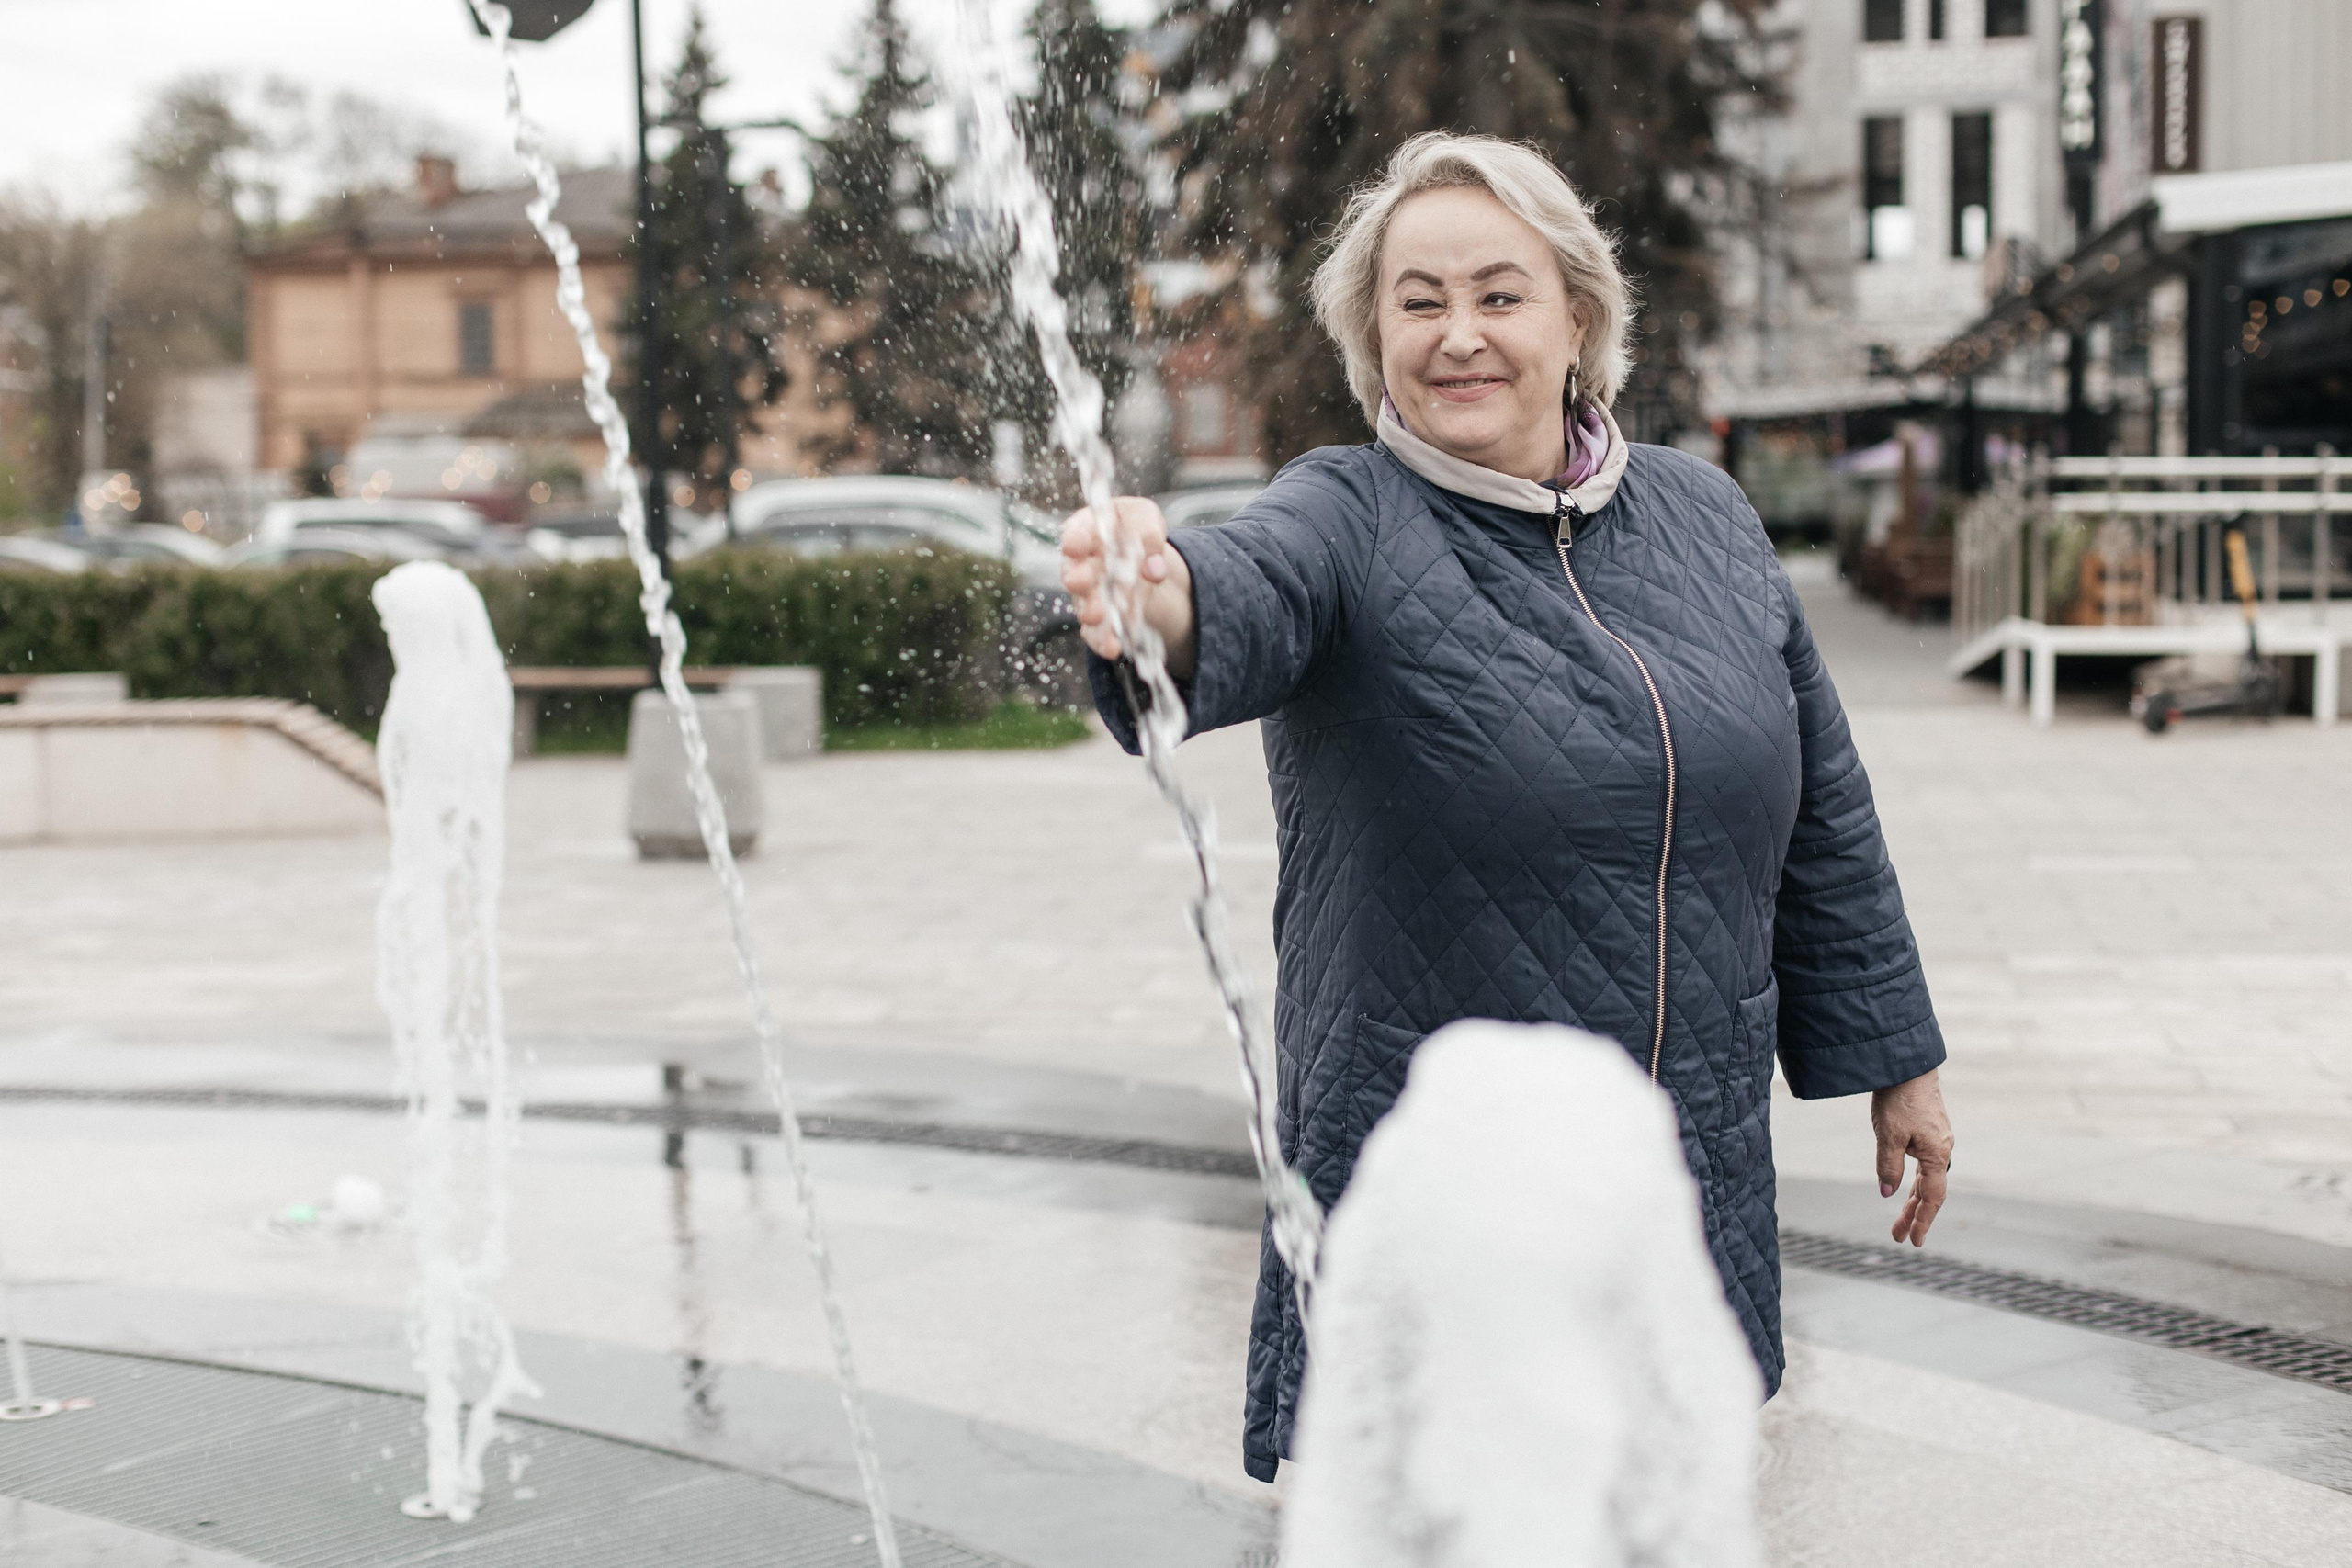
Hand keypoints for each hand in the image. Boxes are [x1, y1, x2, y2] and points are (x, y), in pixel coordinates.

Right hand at [1060, 497, 1196, 677]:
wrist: (1142, 560)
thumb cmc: (1137, 529)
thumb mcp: (1147, 520)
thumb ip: (1149, 534)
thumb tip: (1154, 568)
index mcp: (1087, 530)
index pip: (1076, 532)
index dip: (1074, 539)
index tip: (1074, 546)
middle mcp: (1081, 564)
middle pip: (1075, 572)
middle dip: (1079, 578)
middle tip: (1080, 582)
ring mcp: (1087, 594)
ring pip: (1085, 606)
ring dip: (1091, 612)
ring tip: (1098, 616)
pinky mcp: (1098, 620)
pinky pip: (1096, 633)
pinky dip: (1103, 641)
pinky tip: (1112, 648)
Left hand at [1871, 1068, 1952, 1246]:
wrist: (1906, 1063)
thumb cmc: (1898, 1098)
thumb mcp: (1889, 1135)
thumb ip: (1888, 1166)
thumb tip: (1887, 1193)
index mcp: (1937, 1154)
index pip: (1932, 1197)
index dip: (1922, 1219)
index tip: (1913, 1240)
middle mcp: (1941, 1149)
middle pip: (1929, 1191)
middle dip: (1914, 1215)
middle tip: (1899, 1236)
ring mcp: (1936, 1139)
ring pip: (1926, 1177)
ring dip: (1912, 1199)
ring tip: (1900, 1218)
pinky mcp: (1927, 1130)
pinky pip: (1923, 1163)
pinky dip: (1913, 1179)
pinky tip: (1903, 1185)